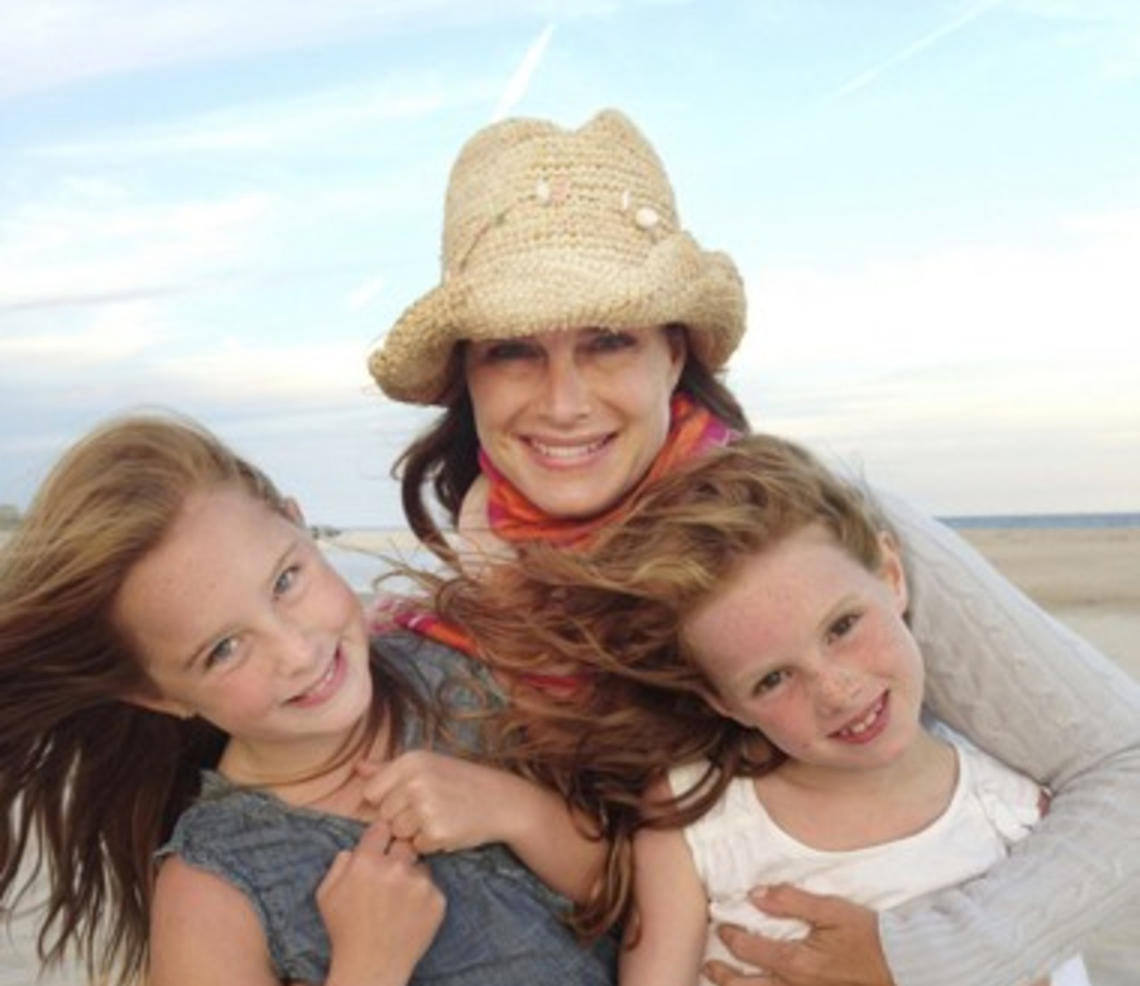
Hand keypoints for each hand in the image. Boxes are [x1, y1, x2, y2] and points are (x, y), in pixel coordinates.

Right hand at [317, 820, 444, 985]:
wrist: (372, 967)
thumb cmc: (345, 932)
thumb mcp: (326, 895)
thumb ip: (339, 863)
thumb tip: (354, 848)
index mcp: (366, 862)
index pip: (381, 828)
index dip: (380, 838)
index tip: (381, 847)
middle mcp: (395, 867)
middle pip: (404, 844)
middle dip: (397, 857)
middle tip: (390, 878)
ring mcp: (419, 883)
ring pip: (420, 866)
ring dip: (412, 876)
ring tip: (399, 901)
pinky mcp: (437, 899)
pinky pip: (432, 886)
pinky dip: (424, 896)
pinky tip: (410, 913)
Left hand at [357, 750, 521, 853]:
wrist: (501, 800)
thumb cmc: (460, 781)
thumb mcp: (426, 765)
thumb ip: (388, 768)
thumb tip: (356, 768)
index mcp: (411, 761)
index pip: (372, 792)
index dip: (387, 800)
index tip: (407, 799)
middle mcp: (416, 781)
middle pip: (383, 815)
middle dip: (401, 818)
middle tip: (428, 809)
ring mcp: (427, 807)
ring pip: (398, 833)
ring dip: (414, 832)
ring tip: (438, 818)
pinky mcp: (437, 832)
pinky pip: (416, 846)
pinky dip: (430, 844)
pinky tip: (447, 829)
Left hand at [703, 885, 894, 985]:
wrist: (906, 968)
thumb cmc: (871, 937)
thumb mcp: (833, 910)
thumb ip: (791, 901)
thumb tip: (755, 894)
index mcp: (796, 963)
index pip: (749, 950)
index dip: (731, 937)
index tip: (722, 926)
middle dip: (723, 976)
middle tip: (708, 965)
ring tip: (722, 984)